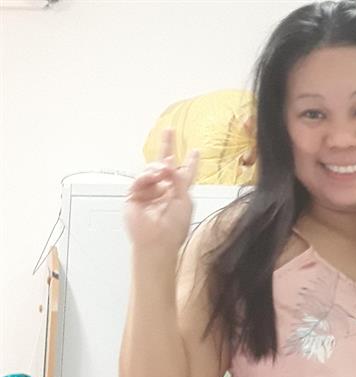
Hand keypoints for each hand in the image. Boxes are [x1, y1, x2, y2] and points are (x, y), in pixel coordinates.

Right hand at [123, 127, 199, 258]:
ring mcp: (148, 192)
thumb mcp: (185, 201)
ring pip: (151, 170)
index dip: (189, 163)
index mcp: (179, 193)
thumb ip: (180, 180)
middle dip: (166, 147)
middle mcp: (163, 190)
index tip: (195, 151)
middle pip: (163, 164)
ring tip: (164, 170)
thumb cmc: (174, 228)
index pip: (184, 175)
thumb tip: (171, 163)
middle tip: (169, 130)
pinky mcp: (134, 195)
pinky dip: (147, 177)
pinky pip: (139, 180)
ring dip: (158, 167)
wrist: (158, 241)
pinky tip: (154, 177)